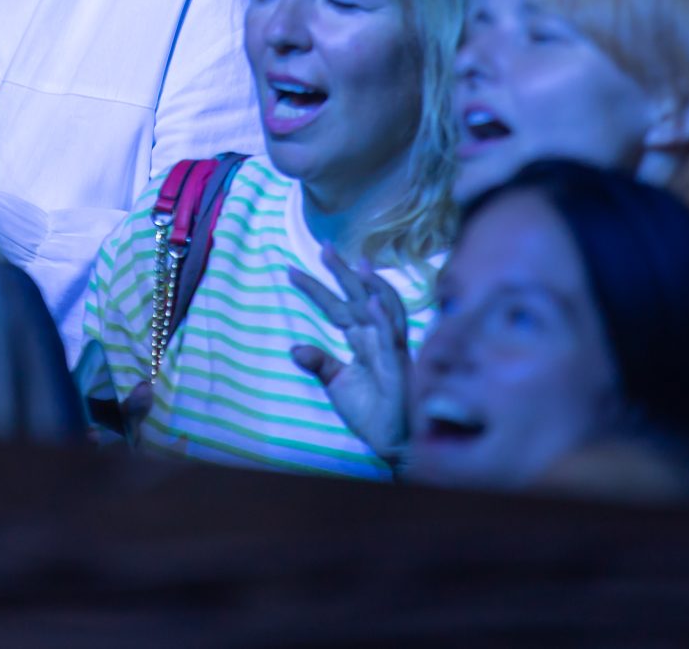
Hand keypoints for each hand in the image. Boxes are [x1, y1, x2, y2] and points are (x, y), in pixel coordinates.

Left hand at [290, 246, 411, 462]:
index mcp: (363, 340)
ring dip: (371, 286)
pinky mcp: (398, 367)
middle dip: (343, 273)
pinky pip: (390, 340)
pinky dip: (382, 319)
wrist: (392, 442)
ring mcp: (391, 350)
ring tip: (357, 263)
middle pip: (360, 298)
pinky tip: (372, 302)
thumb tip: (294, 348)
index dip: (317, 288)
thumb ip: (319, 363)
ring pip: (383, 309)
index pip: (338, 307)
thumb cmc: (371, 411)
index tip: (291, 269)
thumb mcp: (337, 383)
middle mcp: (378, 338)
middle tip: (324, 247)